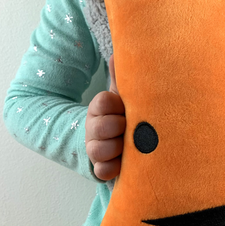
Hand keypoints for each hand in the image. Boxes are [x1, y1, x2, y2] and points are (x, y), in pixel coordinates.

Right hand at [85, 54, 125, 180]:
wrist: (116, 140)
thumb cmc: (124, 114)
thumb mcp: (123, 96)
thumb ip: (122, 78)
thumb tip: (118, 54)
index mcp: (100, 108)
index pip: (102, 102)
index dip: (115, 105)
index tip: (124, 106)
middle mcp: (95, 128)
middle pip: (99, 127)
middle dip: (117, 127)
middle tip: (130, 127)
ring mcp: (96, 149)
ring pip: (98, 150)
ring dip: (115, 148)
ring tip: (130, 146)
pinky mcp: (101, 167)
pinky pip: (101, 171)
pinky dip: (111, 168)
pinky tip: (121, 165)